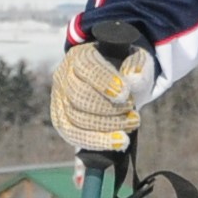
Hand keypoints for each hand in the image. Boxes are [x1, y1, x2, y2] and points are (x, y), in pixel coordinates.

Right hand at [50, 29, 151, 152]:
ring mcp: (59, 99)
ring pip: (74, 117)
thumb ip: (138, 66)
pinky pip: (73, 135)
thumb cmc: (126, 68)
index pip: (86, 68)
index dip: (104, 82)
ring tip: (131, 125)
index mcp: (80, 56)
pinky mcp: (61, 119)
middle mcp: (64, 76)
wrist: (116, 83)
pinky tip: (118, 142)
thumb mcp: (137, 60)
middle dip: (109, 109)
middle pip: (78, 95)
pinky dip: (96, 141)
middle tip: (134, 115)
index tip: (125, 94)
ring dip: (106, 126)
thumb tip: (132, 79)